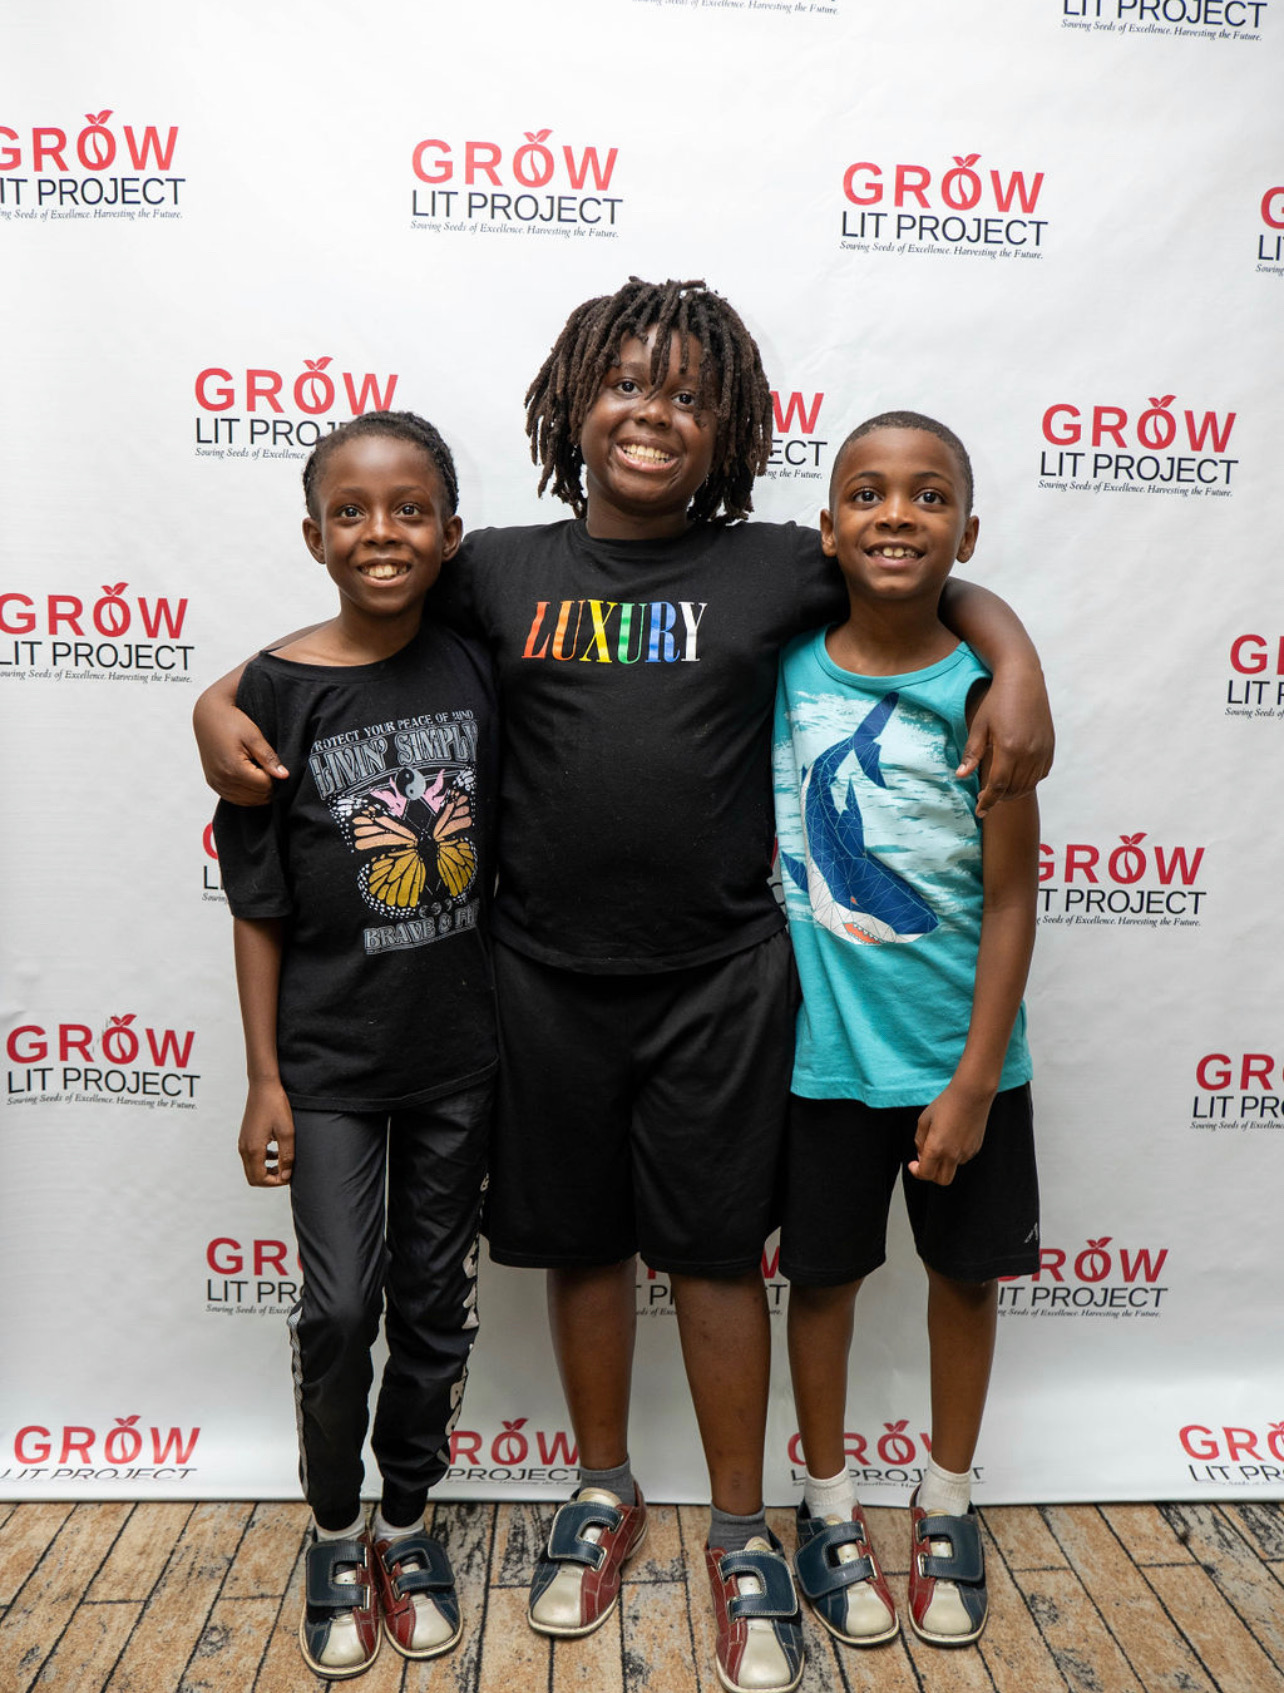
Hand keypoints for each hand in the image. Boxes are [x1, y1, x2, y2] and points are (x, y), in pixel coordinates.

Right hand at [193, 693, 285, 805]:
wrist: (208, 716)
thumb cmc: (231, 722)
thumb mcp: (254, 737)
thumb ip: (269, 758)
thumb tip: (284, 776)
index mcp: (234, 769)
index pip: (265, 787)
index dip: (274, 778)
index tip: (273, 765)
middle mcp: (223, 779)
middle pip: (256, 797)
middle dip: (266, 786)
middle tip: (268, 768)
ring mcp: (216, 783)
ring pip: (245, 801)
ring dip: (256, 792)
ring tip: (258, 772)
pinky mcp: (212, 782)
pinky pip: (233, 798)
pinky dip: (245, 794)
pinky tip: (249, 780)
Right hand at [238, 1081, 294, 1185]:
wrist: (263, 1086)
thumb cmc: (276, 1106)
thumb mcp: (287, 1132)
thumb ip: (287, 1156)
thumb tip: (286, 1175)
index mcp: (253, 1149)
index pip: (260, 1179)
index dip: (276, 1182)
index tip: (290, 1175)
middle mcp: (244, 1148)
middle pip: (253, 1177)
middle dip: (270, 1179)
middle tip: (287, 1172)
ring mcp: (243, 1142)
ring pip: (251, 1168)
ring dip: (267, 1170)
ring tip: (284, 1163)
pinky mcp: (245, 1137)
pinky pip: (251, 1157)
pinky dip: (263, 1161)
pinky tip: (277, 1152)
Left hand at [909, 1081, 993, 1186]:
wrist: (971, 1095)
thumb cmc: (946, 1104)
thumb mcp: (924, 1120)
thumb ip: (920, 1141)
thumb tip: (922, 1154)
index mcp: (937, 1148)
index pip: (925, 1174)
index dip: (916, 1172)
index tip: (913, 1164)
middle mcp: (953, 1155)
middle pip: (942, 1180)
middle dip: (932, 1175)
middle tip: (926, 1161)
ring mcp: (966, 1153)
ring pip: (953, 1168)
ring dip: (944, 1162)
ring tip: (942, 1140)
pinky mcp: (976, 1148)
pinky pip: (963, 1158)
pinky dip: (955, 1154)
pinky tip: (954, 1136)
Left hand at [957, 664, 1053, 816]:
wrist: (1023, 680)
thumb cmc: (996, 701)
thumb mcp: (979, 726)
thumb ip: (972, 753)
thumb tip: (961, 776)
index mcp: (1008, 749)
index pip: (997, 786)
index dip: (988, 802)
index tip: (980, 811)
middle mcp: (1029, 753)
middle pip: (1014, 789)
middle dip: (999, 799)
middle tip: (986, 799)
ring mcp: (1042, 750)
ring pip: (1029, 785)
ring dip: (1013, 793)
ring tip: (1000, 792)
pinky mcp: (1050, 747)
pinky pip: (1041, 774)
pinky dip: (1029, 782)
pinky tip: (1017, 779)